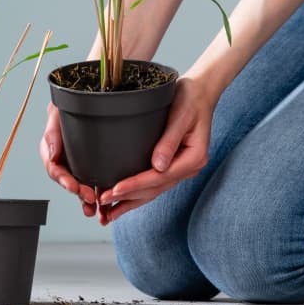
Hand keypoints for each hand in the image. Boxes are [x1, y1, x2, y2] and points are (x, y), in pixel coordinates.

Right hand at [39, 102, 97, 216]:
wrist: (85, 98)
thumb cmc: (68, 103)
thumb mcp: (56, 112)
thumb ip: (52, 132)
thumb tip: (52, 156)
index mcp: (51, 148)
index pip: (54, 169)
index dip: (64, 180)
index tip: (73, 187)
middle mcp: (62, 158)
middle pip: (67, 180)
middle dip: (77, 192)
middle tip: (90, 199)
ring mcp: (75, 163)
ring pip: (78, 185)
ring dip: (85, 199)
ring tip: (95, 209)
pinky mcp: (88, 164)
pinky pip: (91, 181)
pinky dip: (96, 194)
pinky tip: (102, 203)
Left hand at [96, 74, 215, 224]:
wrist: (200, 92)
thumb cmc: (190, 99)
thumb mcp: (181, 116)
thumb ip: (169, 140)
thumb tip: (158, 166)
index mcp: (193, 159)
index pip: (159, 178)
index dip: (135, 185)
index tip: (115, 190)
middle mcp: (188, 168)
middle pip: (155, 189)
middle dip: (128, 198)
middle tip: (103, 204)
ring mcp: (181, 168)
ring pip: (153, 191)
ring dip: (131, 202)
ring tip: (108, 212)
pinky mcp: (173, 164)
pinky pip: (154, 182)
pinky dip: (138, 191)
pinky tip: (123, 198)